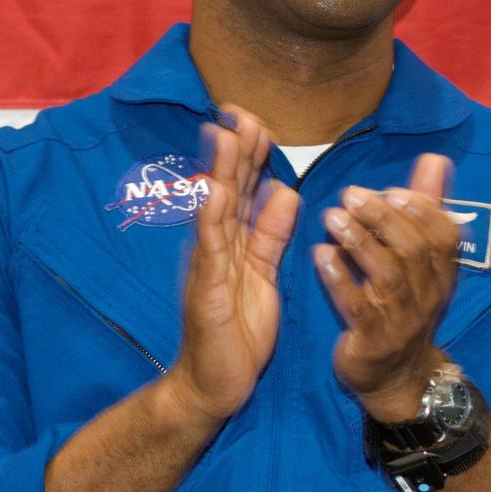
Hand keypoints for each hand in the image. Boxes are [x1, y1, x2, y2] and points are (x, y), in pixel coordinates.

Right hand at [166, 106, 299, 423]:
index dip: (250, 152)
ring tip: (226, 135)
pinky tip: (214, 193)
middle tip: (239, 110)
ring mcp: (209, 263)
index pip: (244, 186)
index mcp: (236, 239)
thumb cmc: (238, 328)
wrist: (214, 381)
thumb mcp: (264, 272)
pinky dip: (212, 219)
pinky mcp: (206, 287)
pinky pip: (211, 249)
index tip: (254, 117)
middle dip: (236, 148)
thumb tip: (285, 190)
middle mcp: (219, 244)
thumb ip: (272, 233)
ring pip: (217, 208)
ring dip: (222, 171)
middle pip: (229, 187)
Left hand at [313, 153, 459, 421]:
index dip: (422, 210)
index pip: (444, 235)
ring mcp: (402, 319)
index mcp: (441, 272)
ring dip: (359, 243)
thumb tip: (434, 159)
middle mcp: (428, 294)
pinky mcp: (373, 341)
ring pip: (387, 276)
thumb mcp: (420, 259)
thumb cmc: (403, 304)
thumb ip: (424, 208)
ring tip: (332, 218)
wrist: (397, 377)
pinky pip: (358, 307)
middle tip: (349, 193)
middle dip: (382, 218)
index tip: (392, 189)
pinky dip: (340, 279)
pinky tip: (321, 256)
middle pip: (413, 250)